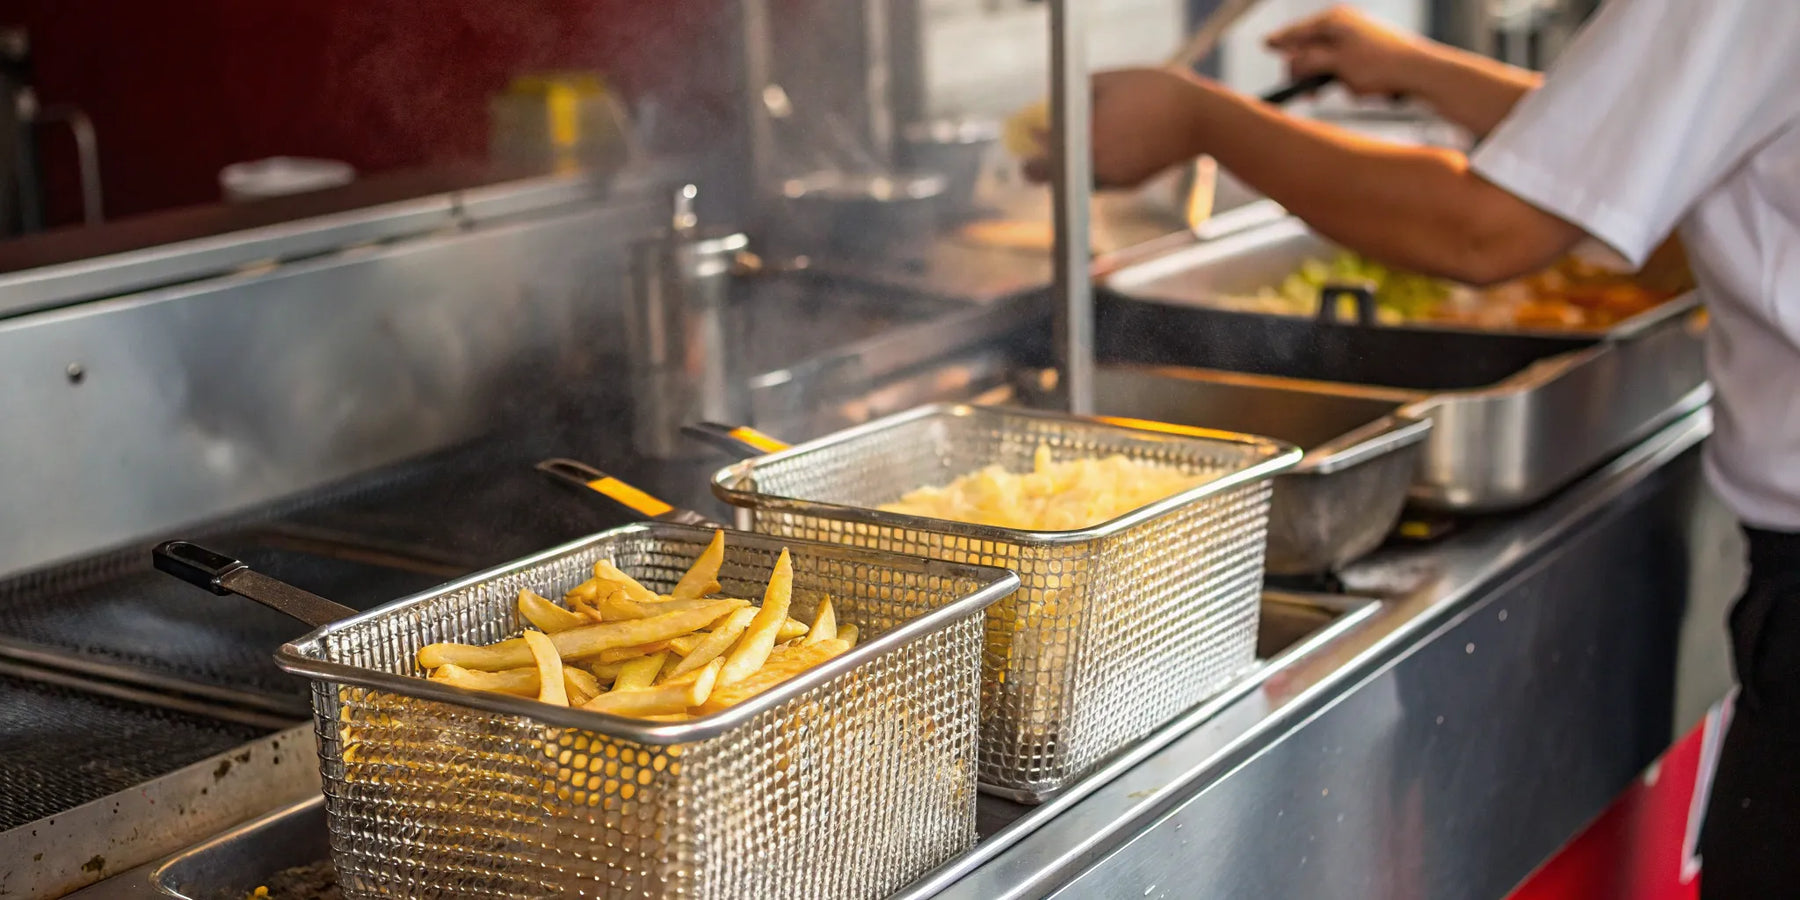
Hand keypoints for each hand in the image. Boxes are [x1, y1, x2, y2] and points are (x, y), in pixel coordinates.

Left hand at [1023, 68, 1209, 189]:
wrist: (1201, 119)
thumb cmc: (1156, 92)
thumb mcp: (1110, 80)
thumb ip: (1078, 93)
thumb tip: (1056, 103)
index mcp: (1087, 139)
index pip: (1046, 148)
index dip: (1035, 142)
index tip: (1031, 136)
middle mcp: (1097, 165)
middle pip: (1054, 177)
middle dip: (1041, 169)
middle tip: (1030, 165)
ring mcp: (1114, 179)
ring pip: (1078, 181)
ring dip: (1068, 170)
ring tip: (1061, 158)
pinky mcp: (1129, 185)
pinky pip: (1100, 181)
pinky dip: (1093, 170)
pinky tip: (1097, 156)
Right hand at [1265, 5, 1433, 98]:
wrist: (1421, 73)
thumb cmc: (1381, 66)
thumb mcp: (1336, 65)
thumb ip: (1308, 62)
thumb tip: (1291, 62)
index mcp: (1335, 20)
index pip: (1298, 31)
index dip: (1281, 41)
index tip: (1265, 44)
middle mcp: (1346, 24)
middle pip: (1311, 45)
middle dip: (1305, 67)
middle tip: (1303, 88)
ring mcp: (1359, 37)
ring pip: (1328, 58)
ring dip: (1327, 77)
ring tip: (1336, 91)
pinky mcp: (1371, 52)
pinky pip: (1346, 66)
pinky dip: (1344, 78)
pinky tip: (1356, 89)